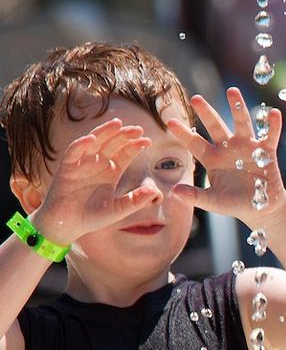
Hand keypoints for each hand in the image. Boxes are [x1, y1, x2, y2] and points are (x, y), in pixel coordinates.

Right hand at [33, 119, 155, 243]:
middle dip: (124, 135)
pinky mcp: (66, 167)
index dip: (135, 146)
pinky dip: (81, 145)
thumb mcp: (118, 210)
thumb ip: (135, 201)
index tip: (147, 141)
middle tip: (138, 129)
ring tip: (117, 124)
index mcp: (112, 171)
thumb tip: (155, 193)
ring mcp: (82, 163)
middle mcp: (98, 164)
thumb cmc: (93, 217)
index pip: (125, 153)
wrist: (67, 225)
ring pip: (94, 142)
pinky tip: (91, 139)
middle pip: (113, 144)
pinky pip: (73, 152)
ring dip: (104, 132)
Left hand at [166, 87, 285, 228]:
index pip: (195, 143)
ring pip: (241, 124)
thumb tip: (174, 192)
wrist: (262, 208)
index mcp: (213, 159)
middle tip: (195, 98)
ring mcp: (247, 148)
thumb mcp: (214, 201)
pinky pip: (270, 136)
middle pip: (216, 126)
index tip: (170, 121)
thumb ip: (196, 196)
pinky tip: (273, 113)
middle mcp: (228, 148)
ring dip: (238, 107)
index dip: (184, 133)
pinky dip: (273, 125)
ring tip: (232, 91)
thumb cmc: (236, 204)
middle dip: (206, 112)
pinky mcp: (267, 152)